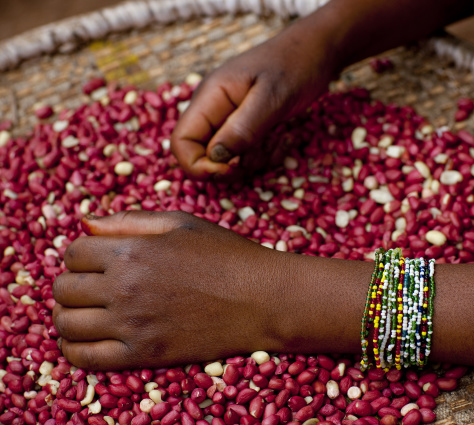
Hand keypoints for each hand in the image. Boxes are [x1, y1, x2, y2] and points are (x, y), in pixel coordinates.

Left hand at [52, 211, 294, 369]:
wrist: (261, 298)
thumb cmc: (225, 255)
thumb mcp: (181, 223)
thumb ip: (130, 220)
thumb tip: (85, 224)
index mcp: (131, 251)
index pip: (74, 252)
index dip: (81, 254)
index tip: (95, 260)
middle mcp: (124, 288)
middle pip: (64, 288)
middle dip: (73, 283)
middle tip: (92, 285)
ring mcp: (132, 324)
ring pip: (67, 324)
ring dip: (69, 315)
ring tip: (87, 311)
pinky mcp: (144, 354)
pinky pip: (85, 359)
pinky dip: (74, 350)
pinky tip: (86, 338)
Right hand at [171, 17, 338, 180]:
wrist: (315, 51)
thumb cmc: (295, 66)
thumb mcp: (272, 97)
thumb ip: (243, 128)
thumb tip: (217, 158)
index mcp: (209, 99)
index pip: (181, 143)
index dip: (199, 166)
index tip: (232, 168)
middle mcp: (213, 112)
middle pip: (201, 157)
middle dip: (231, 167)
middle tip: (261, 153)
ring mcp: (228, 121)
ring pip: (226, 161)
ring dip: (252, 162)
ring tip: (278, 141)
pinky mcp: (245, 129)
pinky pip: (245, 157)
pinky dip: (264, 157)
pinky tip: (283, 140)